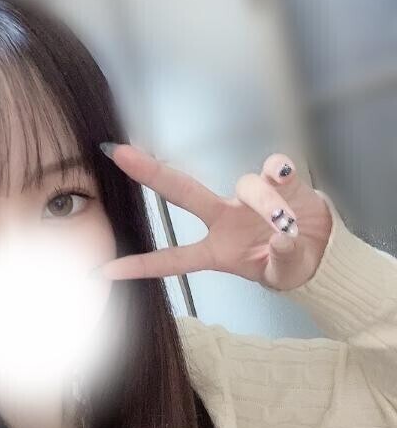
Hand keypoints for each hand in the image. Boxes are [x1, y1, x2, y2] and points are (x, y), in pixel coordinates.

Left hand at [97, 143, 332, 290]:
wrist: (323, 251)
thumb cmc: (291, 267)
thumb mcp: (283, 274)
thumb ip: (282, 259)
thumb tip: (281, 236)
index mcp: (217, 251)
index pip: (173, 259)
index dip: (141, 265)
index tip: (104, 271)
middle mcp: (224, 218)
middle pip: (182, 192)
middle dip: (150, 172)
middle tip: (118, 152)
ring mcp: (247, 197)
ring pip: (246, 184)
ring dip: (267, 202)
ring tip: (288, 225)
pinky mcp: (278, 179)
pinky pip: (274, 168)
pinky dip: (282, 175)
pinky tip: (291, 182)